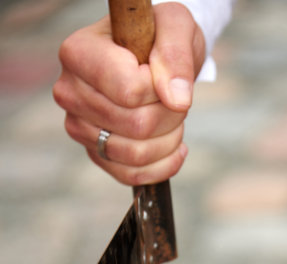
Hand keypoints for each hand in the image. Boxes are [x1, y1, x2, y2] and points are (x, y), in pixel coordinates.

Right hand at [53, 3, 205, 184]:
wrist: (151, 57)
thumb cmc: (158, 36)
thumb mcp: (175, 27)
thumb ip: (176, 55)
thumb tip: (177, 100)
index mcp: (78, 54)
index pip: (130, 91)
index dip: (160, 88)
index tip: (163, 72)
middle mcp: (70, 93)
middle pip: (137, 126)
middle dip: (171, 115)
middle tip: (175, 97)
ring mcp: (79, 127)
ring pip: (136, 155)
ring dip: (169, 140)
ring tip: (173, 117)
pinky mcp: (94, 152)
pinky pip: (131, 175)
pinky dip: (162, 166)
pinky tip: (174, 146)